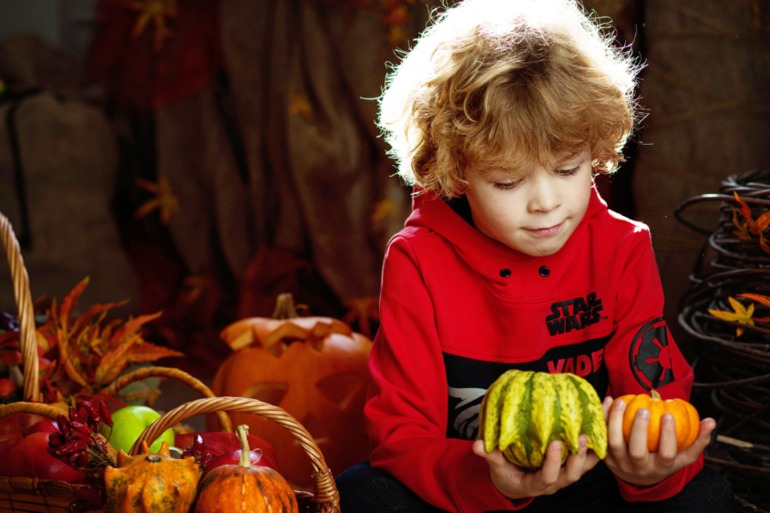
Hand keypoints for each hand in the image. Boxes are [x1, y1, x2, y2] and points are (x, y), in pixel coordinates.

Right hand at [472, 436, 598, 498]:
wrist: (517, 481)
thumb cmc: (507, 473)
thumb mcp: (497, 467)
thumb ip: (490, 456)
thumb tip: (476, 446)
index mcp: (537, 484)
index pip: (548, 477)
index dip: (553, 462)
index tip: (554, 444)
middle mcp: (555, 481)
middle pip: (573, 474)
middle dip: (579, 457)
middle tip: (582, 435)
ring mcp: (566, 473)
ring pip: (586, 465)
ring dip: (593, 447)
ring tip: (597, 425)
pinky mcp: (573, 464)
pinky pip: (588, 456)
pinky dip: (596, 441)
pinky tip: (599, 420)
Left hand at [603, 396, 714, 486]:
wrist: (638, 477)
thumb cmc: (664, 460)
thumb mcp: (683, 456)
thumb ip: (698, 440)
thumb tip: (710, 421)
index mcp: (660, 468)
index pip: (666, 454)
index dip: (668, 436)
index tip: (669, 415)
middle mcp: (639, 468)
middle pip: (637, 452)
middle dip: (639, 429)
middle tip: (644, 408)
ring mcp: (619, 463)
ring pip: (614, 443)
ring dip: (616, 421)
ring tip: (622, 401)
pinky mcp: (605, 456)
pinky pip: (601, 435)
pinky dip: (604, 417)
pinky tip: (609, 400)